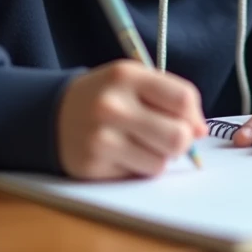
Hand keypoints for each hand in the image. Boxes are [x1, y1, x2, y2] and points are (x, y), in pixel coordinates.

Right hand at [56, 60, 206, 179]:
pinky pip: (138, 175)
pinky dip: (137, 168)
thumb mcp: (134, 82)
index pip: (183, 99)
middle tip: (168, 137)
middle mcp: (112, 105)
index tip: (190, 122)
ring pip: (161, 162)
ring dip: (158, 157)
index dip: (194, 116)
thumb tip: (200, 131)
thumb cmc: (106, 97)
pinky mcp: (92, 166)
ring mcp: (100, 138)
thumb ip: (171, 97)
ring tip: (138, 143)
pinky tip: (120, 154)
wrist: (51, 114)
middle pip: (178, 136)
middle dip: (181, 142)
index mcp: (126, 76)